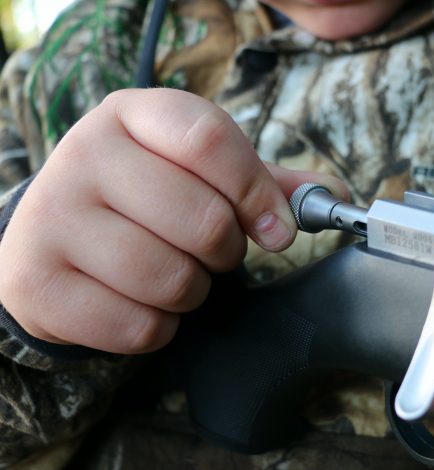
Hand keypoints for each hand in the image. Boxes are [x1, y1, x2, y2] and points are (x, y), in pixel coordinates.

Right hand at [0, 88, 345, 353]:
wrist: (51, 238)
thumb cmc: (141, 200)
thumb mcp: (196, 172)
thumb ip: (261, 180)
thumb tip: (334, 194)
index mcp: (132, 115)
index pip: (209, 138)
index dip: (257, 192)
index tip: (278, 230)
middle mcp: (83, 154)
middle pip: (202, 217)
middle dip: (225, 250)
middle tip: (213, 252)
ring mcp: (51, 216)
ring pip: (170, 278)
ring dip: (193, 291)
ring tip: (175, 274)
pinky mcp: (35, 280)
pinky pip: (138, 325)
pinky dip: (158, 326)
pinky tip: (142, 303)